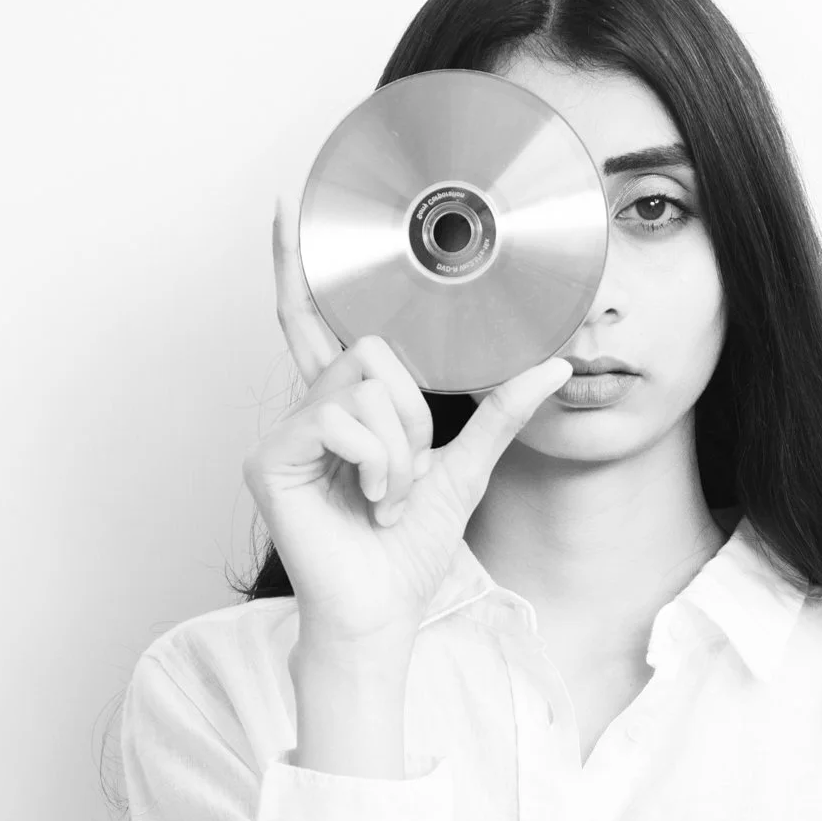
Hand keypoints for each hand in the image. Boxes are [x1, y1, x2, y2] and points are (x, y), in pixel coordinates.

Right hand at [245, 200, 572, 647]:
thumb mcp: (466, 467)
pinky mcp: (270, 459)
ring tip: (387, 496)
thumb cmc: (408, 552)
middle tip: (408, 472)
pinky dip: (376, 462)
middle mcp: (309, 409)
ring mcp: (286, 433)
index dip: (297, 266)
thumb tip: (551, 361)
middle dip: (411, 415)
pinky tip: (370, 500)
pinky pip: (340, 420)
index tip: (287, 208)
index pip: (319, 322)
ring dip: (399, 448)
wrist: (384, 612)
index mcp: (345, 406)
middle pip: (369, 352)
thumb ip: (501, 409)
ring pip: (363, 386)